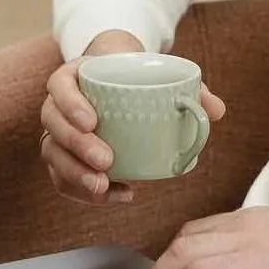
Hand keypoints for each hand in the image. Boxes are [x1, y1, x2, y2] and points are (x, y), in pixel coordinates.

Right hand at [39, 35, 226, 206]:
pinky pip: (62, 177)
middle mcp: (59, 104)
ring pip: (53, 154)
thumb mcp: (162, 74)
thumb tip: (216, 110)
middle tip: (107, 160)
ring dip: (75, 174)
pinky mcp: (65, 157)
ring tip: (103, 186)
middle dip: (77, 146)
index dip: (70, 104)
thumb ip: (191, 88)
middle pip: (53, 124)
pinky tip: (116, 194)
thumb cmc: (139, 78)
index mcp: (74, 76)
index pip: (59, 85)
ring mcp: (59, 131)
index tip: (93, 120)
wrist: (122, 84)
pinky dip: (83, 191)